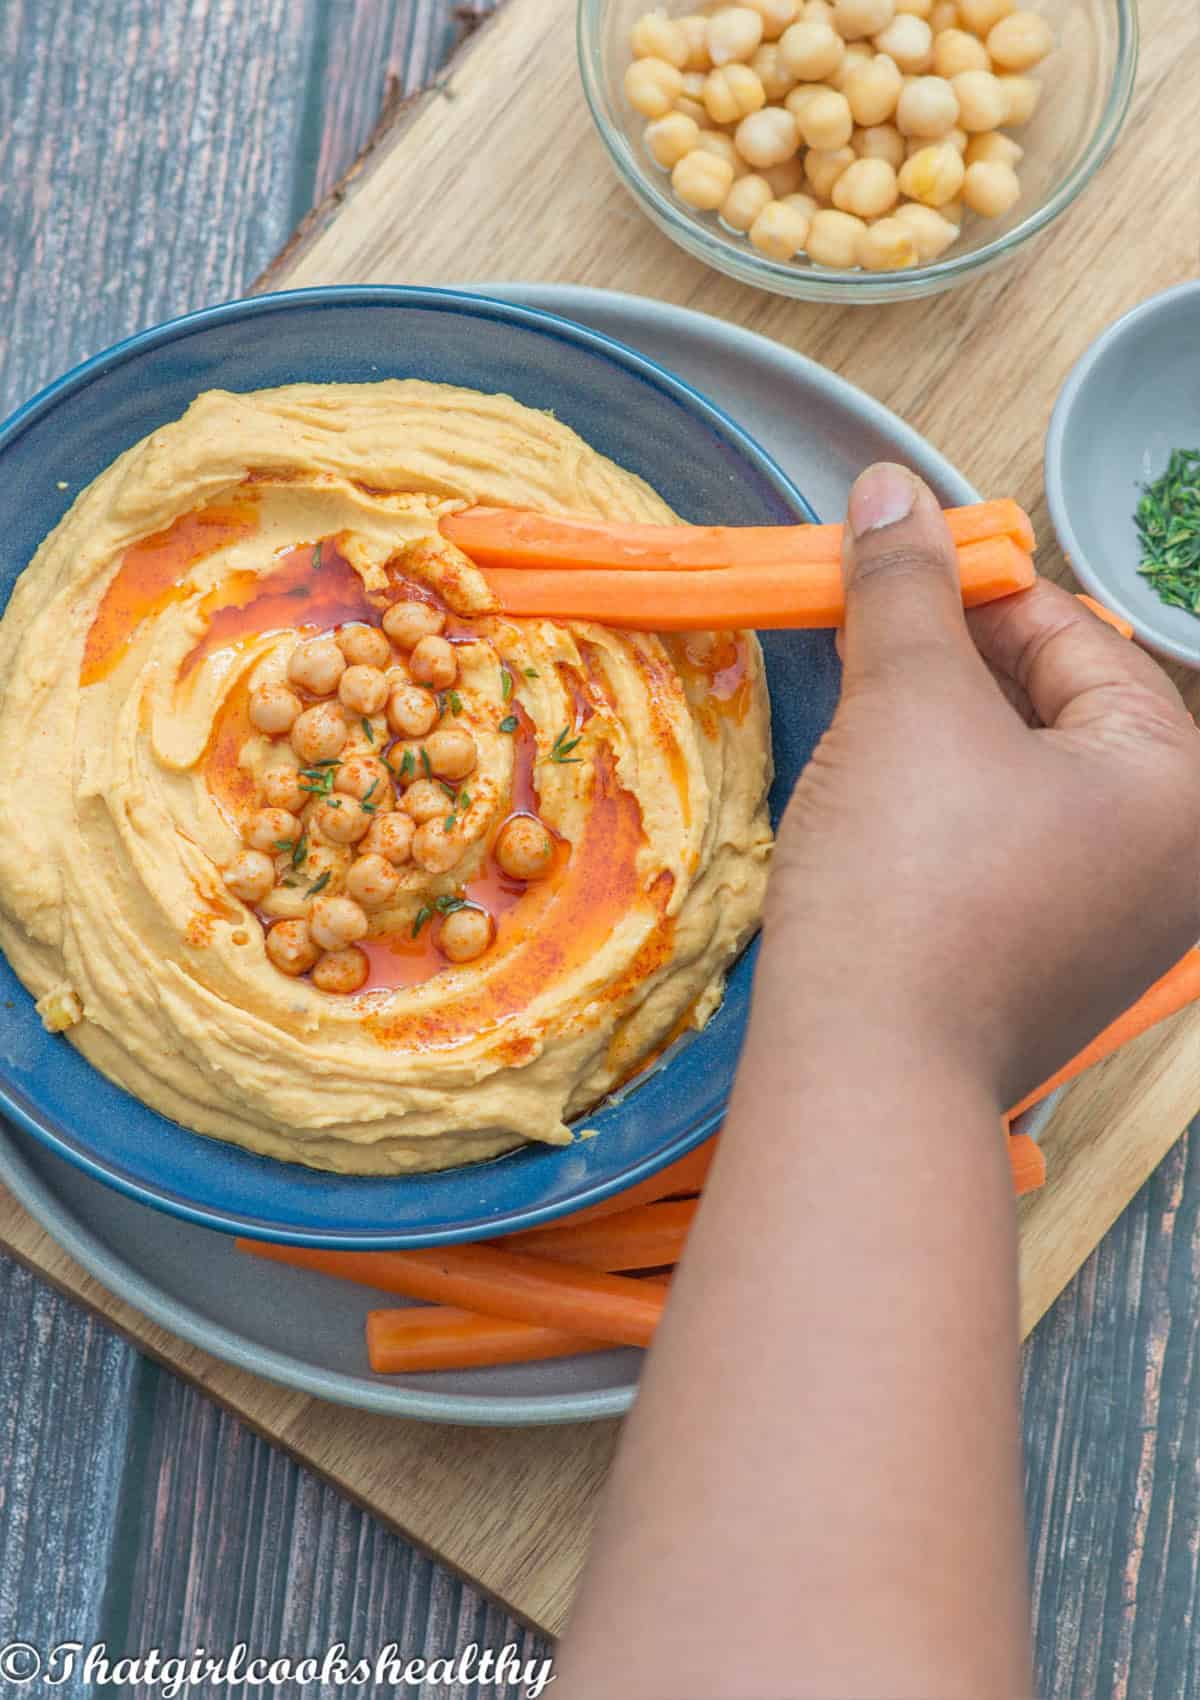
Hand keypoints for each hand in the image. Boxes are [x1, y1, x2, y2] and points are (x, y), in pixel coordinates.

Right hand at [770, 462, 1199, 1109]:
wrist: (867, 1073)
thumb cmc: (910, 877)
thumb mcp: (907, 703)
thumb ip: (907, 587)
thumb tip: (889, 487)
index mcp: (1178, 783)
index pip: (1075, 637)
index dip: (973, 588)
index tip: (888, 563)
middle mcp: (1172, 857)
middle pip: (1054, 710)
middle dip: (952, 668)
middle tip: (862, 640)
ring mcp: (1115, 925)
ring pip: (1022, 783)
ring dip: (940, 737)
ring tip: (860, 715)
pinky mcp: (1052, 969)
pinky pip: (1006, 854)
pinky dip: (944, 813)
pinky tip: (875, 803)